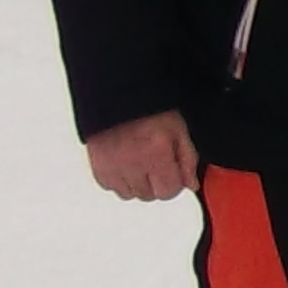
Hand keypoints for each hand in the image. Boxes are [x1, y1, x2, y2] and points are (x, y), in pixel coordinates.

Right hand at [84, 111, 199, 200]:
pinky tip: (125, 161)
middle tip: (155, 161)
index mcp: (156, 153)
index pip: (169, 191)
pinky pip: (110, 186)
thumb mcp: (178, 128)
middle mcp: (132, 163)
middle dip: (156, 182)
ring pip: (130, 194)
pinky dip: (119, 179)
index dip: (174, 181)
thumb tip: (190, 184)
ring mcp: (112, 167)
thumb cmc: (149, 106)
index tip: (173, 171)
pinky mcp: (97, 167)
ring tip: (139, 159)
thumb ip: (187, 159)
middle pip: (150, 195)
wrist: (117, 92)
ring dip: (137, 182)